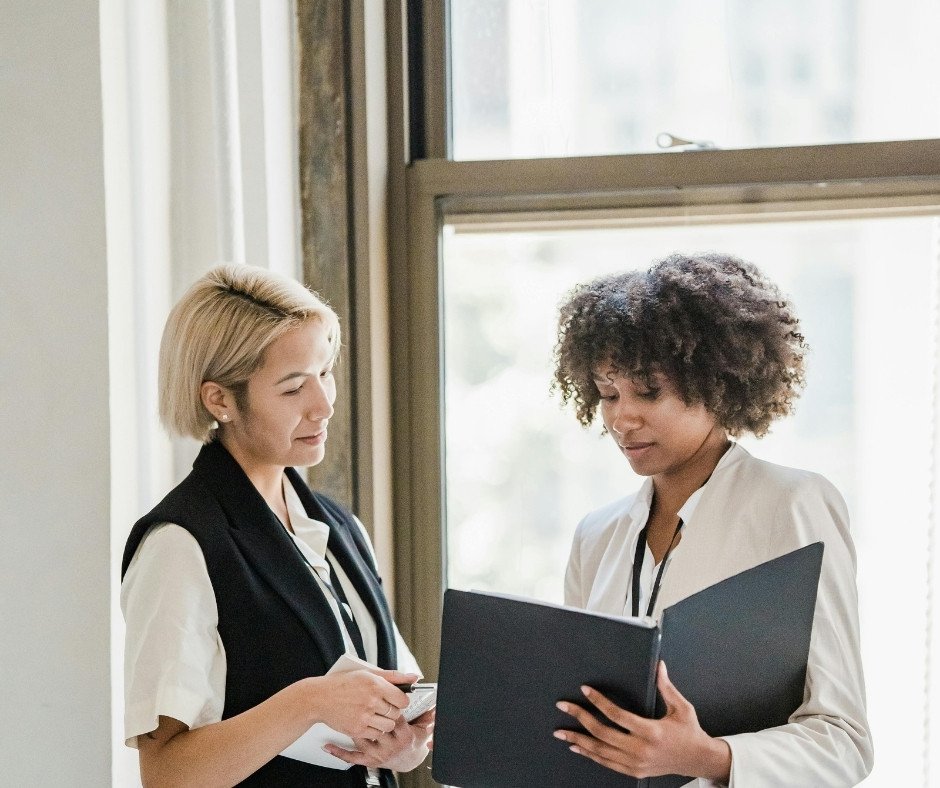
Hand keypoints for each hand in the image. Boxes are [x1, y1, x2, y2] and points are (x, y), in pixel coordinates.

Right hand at [312, 669, 416, 739]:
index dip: (401, 701)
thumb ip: (393, 676)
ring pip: (388, 726)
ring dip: (385, 722)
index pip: (402, 699)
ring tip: (375, 715)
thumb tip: (413, 677)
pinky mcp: (357, 729)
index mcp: (375, 684)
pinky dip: (374, 729)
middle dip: (392, 711)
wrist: (320, 698)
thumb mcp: (367, 673)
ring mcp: (364, 716)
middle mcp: (371, 700)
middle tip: (383, 707)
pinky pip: (375, 733)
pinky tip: (367, 721)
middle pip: (396, 713)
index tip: (396, 700)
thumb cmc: (342, 684)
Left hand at [323, 709, 434, 771]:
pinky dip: (339, 752)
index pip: (392, 715)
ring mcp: (379, 754)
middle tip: (357, 700)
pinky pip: (353, 757)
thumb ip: (427, 714)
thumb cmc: (413, 741)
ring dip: (352, 726)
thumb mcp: (423, 727)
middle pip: (375, 725)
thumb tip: (435, 704)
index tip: (380, 694)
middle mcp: (391, 746)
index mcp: (404, 734)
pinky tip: (328, 745)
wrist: (408, 761)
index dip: (386, 703)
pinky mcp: (370, 761)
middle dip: (367, 712)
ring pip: (362, 738)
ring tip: (343, 713)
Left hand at [553, 662, 730, 781]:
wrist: (698, 760)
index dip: (599, 702)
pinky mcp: (634, 771)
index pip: (617, 716)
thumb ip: (666, 687)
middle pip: (603, 733)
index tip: (585, 690)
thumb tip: (659, 665)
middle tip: (564, 707)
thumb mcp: (681, 708)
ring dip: (579, 740)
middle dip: (580, 718)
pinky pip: (607, 763)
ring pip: (600, 751)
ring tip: (561, 731)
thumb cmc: (690, 732)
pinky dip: (590, 755)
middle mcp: (641, 749)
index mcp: (651, 731)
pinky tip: (577, 747)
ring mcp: (636, 763)